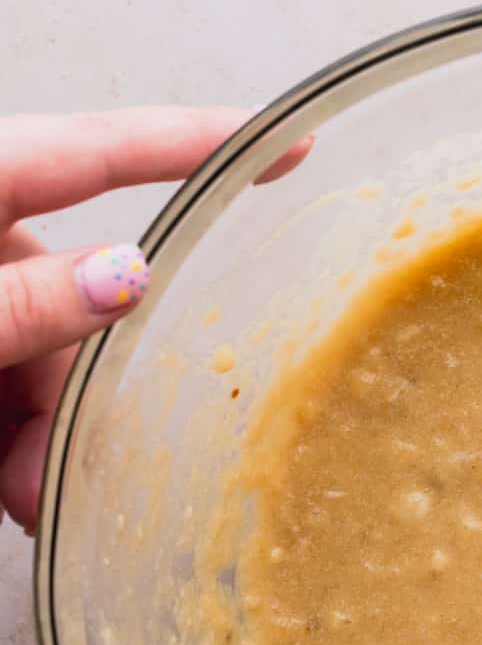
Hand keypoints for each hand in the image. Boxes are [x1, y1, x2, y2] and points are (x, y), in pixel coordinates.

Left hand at [0, 107, 308, 533]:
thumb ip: (21, 303)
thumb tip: (124, 276)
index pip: (97, 152)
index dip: (198, 143)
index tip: (289, 145)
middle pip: (72, 296)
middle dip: (82, 389)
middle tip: (61, 474)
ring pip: (39, 360)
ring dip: (40, 438)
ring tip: (26, 501)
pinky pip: (6, 388)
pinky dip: (11, 443)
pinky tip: (11, 489)